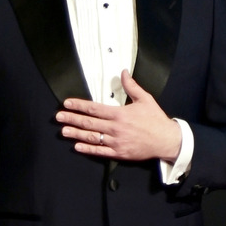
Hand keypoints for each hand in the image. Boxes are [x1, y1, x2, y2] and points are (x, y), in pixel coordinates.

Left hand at [55, 70, 181, 161]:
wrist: (167, 141)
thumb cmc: (155, 119)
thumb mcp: (145, 99)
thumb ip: (131, 86)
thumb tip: (123, 71)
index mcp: (119, 114)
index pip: (94, 108)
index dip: (79, 105)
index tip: (67, 103)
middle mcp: (115, 128)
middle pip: (89, 123)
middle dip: (72, 119)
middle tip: (58, 117)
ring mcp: (116, 141)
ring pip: (91, 137)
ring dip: (76, 134)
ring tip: (63, 131)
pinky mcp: (119, 153)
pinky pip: (100, 151)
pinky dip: (87, 149)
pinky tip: (77, 147)